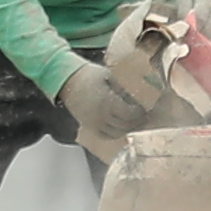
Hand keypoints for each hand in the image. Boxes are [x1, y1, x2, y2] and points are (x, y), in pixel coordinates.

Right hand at [58, 57, 174, 152]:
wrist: (66, 79)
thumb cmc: (88, 74)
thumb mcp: (109, 77)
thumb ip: (122, 90)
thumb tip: (135, 99)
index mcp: (108, 103)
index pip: (129, 114)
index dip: (139, 114)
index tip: (145, 109)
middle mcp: (101, 116)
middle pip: (124, 126)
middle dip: (136, 123)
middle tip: (144, 118)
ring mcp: (93, 123)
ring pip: (115, 133)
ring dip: (127, 129)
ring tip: (133, 123)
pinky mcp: (87, 125)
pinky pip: (104, 135)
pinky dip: (114, 134)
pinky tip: (120, 128)